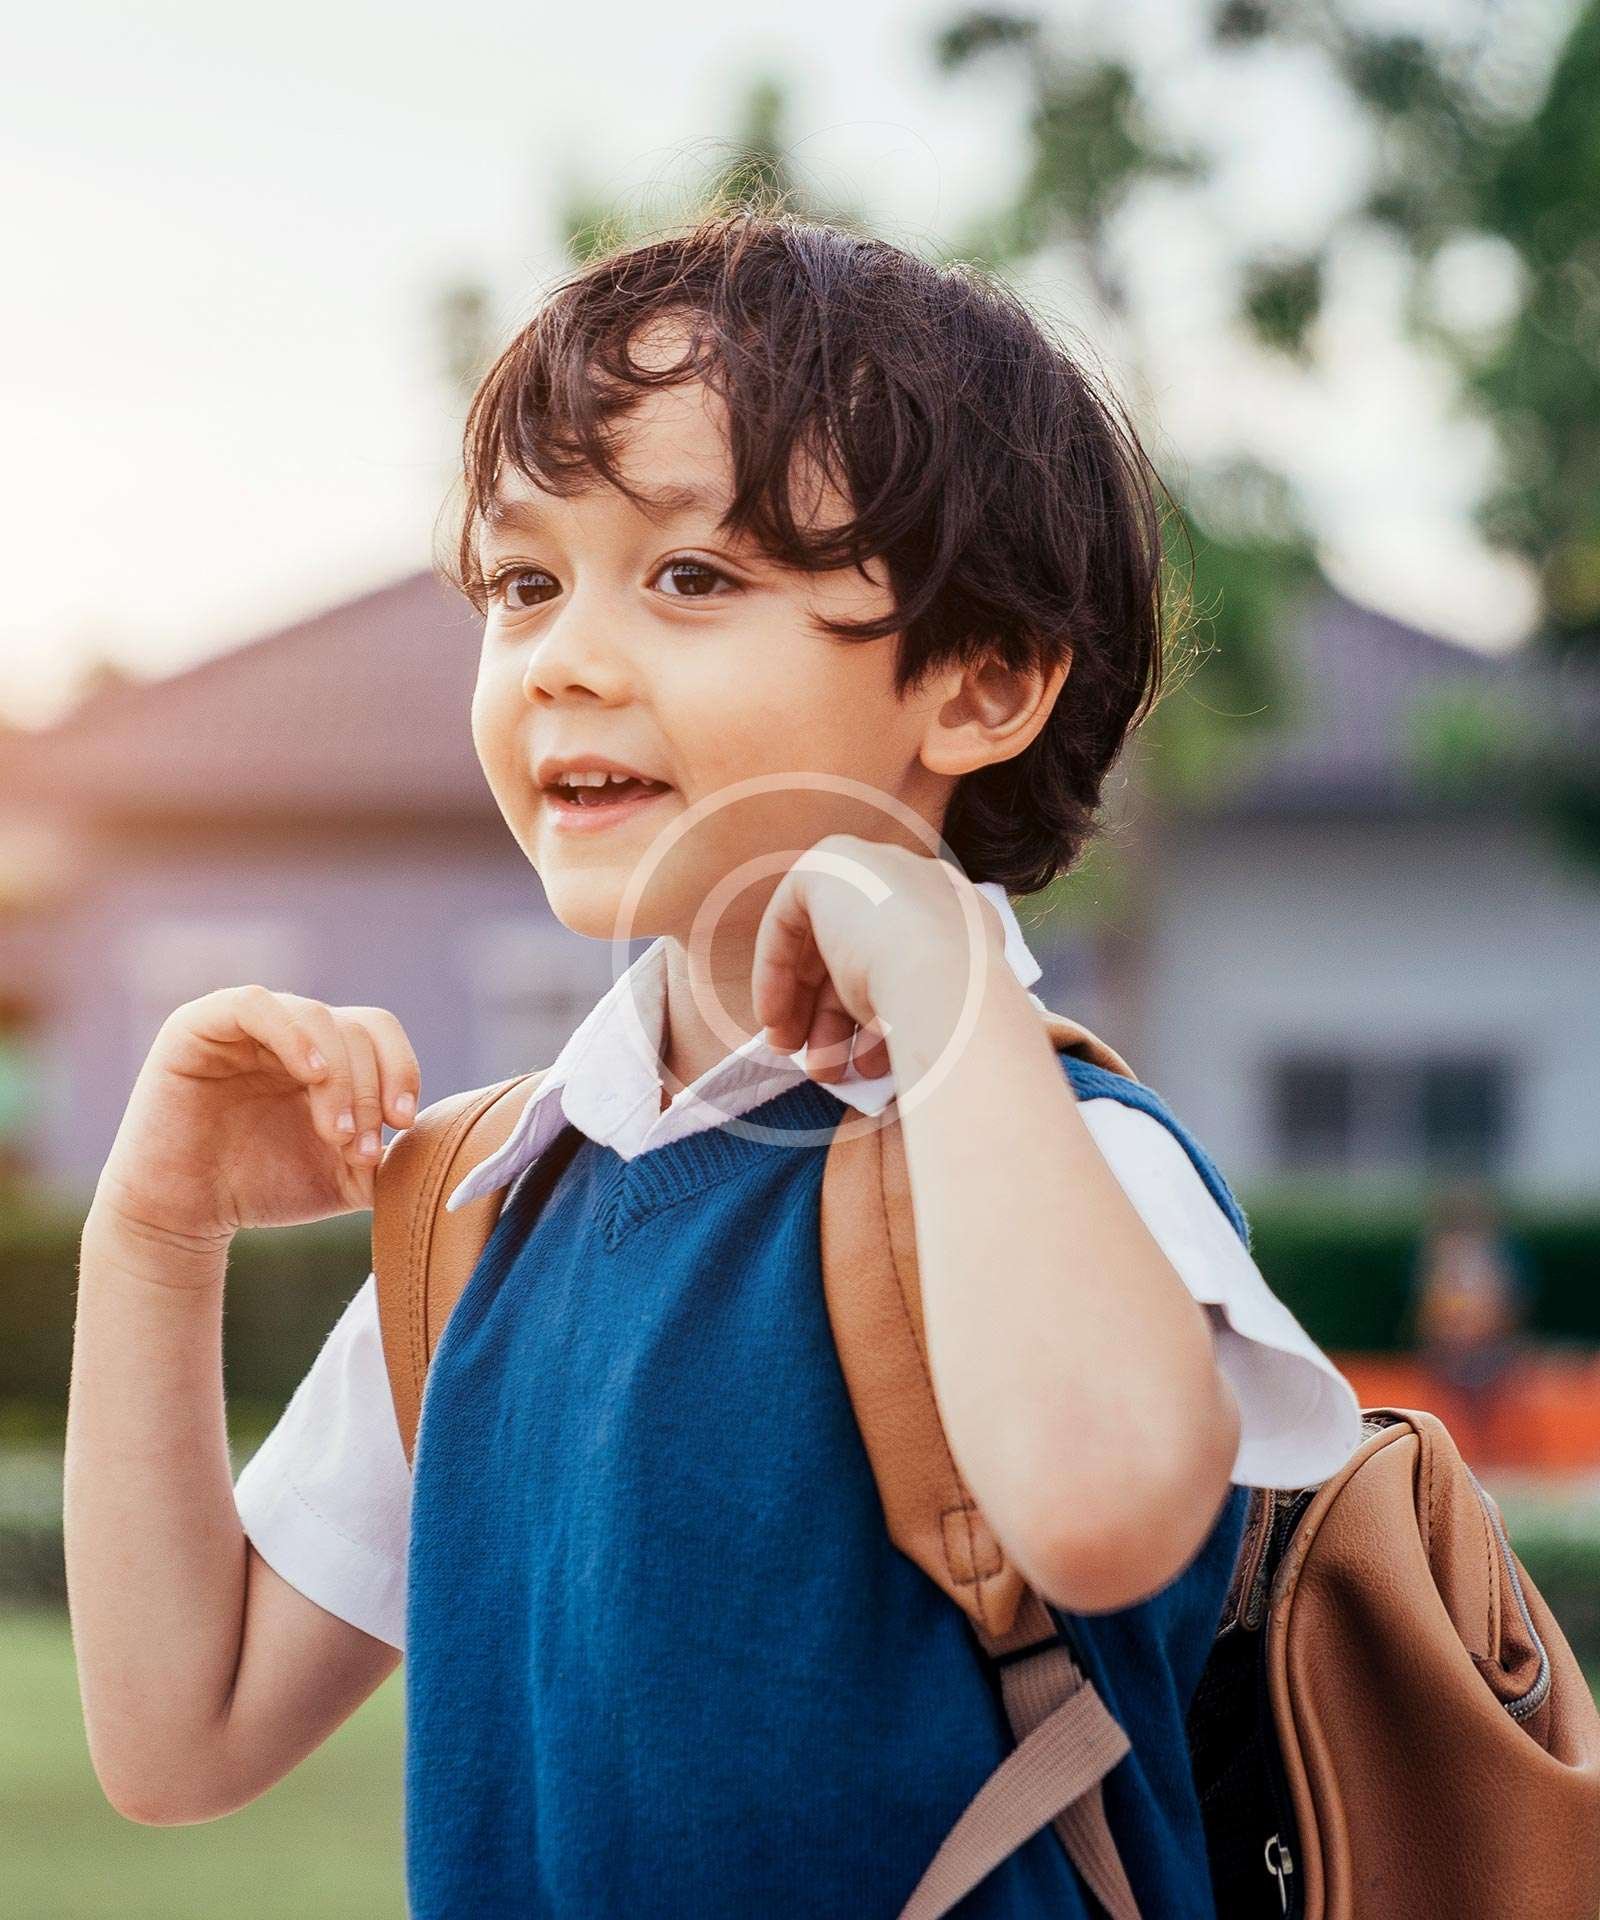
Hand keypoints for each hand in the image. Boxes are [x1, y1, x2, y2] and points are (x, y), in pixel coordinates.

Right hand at [93, 986, 421, 1255]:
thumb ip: (391, 1156)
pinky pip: (254, 1003)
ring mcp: (247, 1025)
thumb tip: (440, 1145)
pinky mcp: (200, 1025)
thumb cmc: (262, 1188)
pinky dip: (293, 1033)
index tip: (407, 1124)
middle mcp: (292, 1032)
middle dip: (372, 1089)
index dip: (402, 1071)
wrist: (183, 1215)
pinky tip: (312, 1075)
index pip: (380, 1035)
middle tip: (363, 1146)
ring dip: (342, 1077)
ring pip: (318, 1018)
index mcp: (328, 1055)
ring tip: (337, 1133)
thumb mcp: (345, 1177)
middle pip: (357, 1029)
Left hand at [751, 837, 1007, 1084]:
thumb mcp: (928, 1021)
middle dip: (833, 1018)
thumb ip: (897, 1020)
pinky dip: (776, 968)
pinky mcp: (834, 861)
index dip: (871, 1018)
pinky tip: (773, 1019)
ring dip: (808, 1010)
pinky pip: (792, 915)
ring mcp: (882, 868)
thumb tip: (870, 1055)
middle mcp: (926, 887)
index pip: (903, 967)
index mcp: (962, 921)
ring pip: (828, 945)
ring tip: (801, 1060)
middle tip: (819, 1066)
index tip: (853, 1061)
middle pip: (862, 956)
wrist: (945, 980)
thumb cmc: (947, 1018)